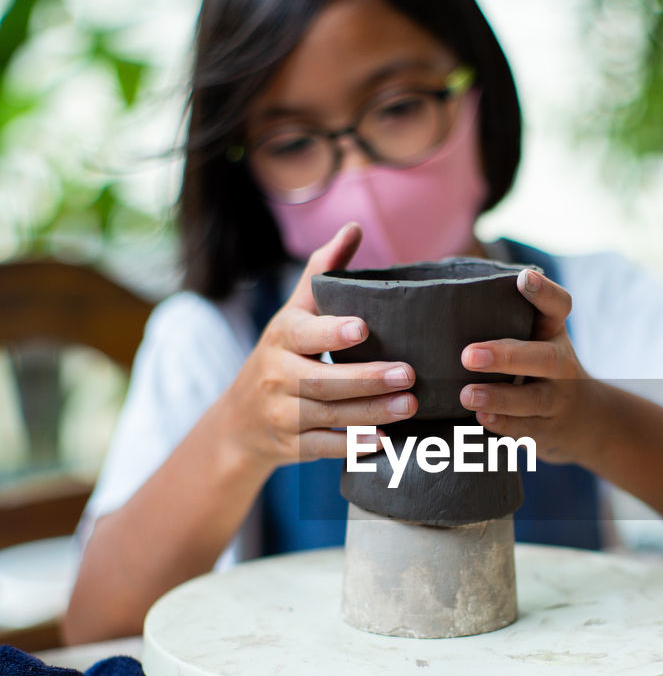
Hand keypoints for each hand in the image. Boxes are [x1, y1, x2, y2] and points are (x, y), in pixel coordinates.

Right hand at [218, 223, 416, 468]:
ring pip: (328, 415)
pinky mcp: (292, 446)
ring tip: (410, 405)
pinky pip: (323, 447)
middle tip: (410, 375)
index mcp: (282, 336)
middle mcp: (277, 375)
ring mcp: (282, 414)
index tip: (364, 328)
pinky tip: (384, 441)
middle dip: (367, 379)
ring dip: (371, 412)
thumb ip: (322, 273)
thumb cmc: (282, 354)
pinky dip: (352, 445)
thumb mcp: (294, 313)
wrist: (239, 420)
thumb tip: (353, 228)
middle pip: (323, 380)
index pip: (305, 333)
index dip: (332, 332)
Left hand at [459, 268, 597, 463]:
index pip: (558, 307)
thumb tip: (441, 303)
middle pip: (544, 358)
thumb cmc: (541, 369)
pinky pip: (527, 429)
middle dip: (506, 356)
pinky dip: (505, 425)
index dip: (544, 293)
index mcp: (554, 334)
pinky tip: (481, 419)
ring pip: (534, 398)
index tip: (524, 278)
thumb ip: (504, 321)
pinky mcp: (547, 430)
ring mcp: (557, 399)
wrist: (588, 419)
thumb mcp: (537, 340)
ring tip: (468, 395)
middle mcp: (561, 364)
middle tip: (468, 355)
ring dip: (500, 397)